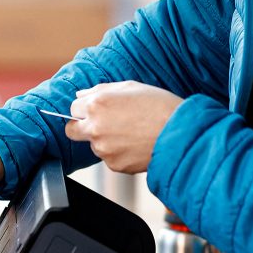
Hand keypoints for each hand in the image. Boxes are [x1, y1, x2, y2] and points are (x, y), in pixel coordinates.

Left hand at [66, 81, 183, 173]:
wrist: (180, 133)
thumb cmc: (159, 106)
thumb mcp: (130, 87)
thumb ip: (100, 90)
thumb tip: (80, 95)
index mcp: (97, 104)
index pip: (73, 108)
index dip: (84, 108)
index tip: (94, 110)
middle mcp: (95, 128)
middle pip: (71, 131)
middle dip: (81, 127)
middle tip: (101, 124)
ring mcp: (103, 149)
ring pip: (94, 145)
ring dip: (105, 140)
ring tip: (131, 132)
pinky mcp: (113, 165)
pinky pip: (110, 158)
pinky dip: (119, 153)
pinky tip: (136, 144)